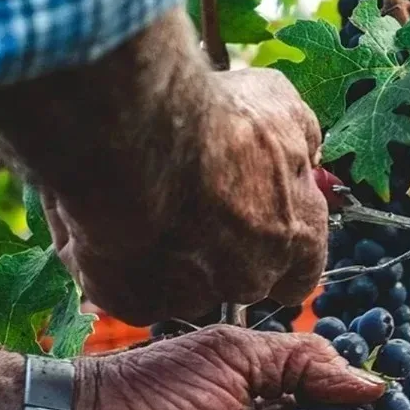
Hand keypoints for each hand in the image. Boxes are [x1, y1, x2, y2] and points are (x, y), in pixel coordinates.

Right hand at [0, 9, 327, 326]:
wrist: (140, 138)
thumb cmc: (214, 119)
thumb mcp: (282, 107)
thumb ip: (300, 142)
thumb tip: (303, 151)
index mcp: (295, 241)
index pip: (298, 273)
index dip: (272, 248)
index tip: (251, 225)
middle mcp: (247, 280)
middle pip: (236, 280)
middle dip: (217, 253)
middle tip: (187, 207)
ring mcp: (189, 297)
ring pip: (179, 288)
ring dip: (166, 258)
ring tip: (140, 207)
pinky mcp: (134, 302)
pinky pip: (127, 287)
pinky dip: (117, 261)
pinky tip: (106, 223)